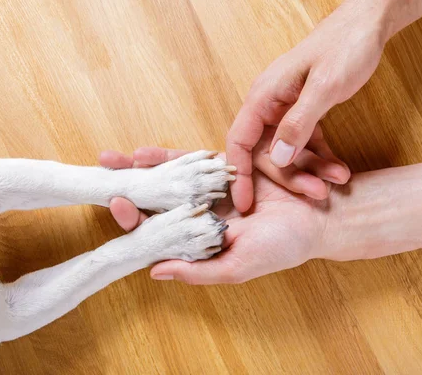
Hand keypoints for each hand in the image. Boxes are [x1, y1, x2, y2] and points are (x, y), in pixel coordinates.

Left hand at [99, 140, 351, 284]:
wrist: (319, 215)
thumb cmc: (283, 247)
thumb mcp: (239, 266)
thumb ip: (199, 271)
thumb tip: (155, 271)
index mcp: (199, 239)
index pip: (159, 231)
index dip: (135, 219)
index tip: (117, 204)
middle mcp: (200, 215)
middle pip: (157, 201)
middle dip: (129, 187)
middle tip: (102, 171)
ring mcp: (211, 190)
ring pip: (170, 178)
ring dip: (142, 168)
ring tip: (113, 157)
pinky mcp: (227, 167)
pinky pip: (193, 160)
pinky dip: (170, 156)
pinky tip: (146, 151)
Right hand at [227, 0, 388, 211]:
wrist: (368, 25)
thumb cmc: (345, 47)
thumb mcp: (324, 87)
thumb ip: (298, 124)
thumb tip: (278, 159)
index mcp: (263, 96)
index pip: (239, 141)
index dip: (239, 175)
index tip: (243, 204)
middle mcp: (270, 106)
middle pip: (267, 154)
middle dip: (291, 177)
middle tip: (318, 193)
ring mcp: (287, 110)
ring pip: (289, 152)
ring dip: (311, 170)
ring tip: (339, 179)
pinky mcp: (305, 113)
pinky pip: (306, 144)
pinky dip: (321, 158)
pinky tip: (339, 169)